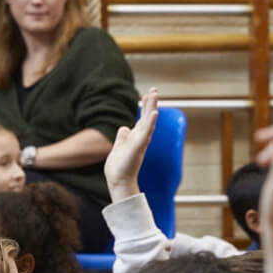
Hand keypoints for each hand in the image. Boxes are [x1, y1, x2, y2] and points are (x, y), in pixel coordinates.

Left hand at [105, 88, 159, 202]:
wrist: (118, 182)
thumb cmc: (119, 168)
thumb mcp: (119, 147)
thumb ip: (122, 137)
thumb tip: (124, 127)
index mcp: (136, 138)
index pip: (142, 119)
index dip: (145, 106)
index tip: (147, 94)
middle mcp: (141, 139)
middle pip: (147, 118)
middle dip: (150, 103)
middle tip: (154, 89)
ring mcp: (140, 144)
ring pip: (148, 123)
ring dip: (152, 108)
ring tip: (154, 96)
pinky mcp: (137, 148)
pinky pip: (145, 134)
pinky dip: (150, 124)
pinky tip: (153, 114)